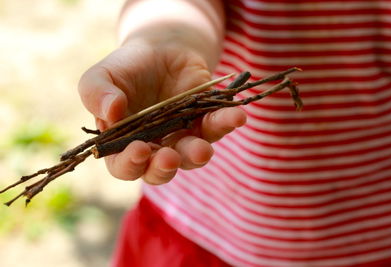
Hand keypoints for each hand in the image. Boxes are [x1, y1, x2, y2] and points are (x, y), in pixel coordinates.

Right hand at [78, 40, 245, 183]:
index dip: (130, 164)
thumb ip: (96, 94)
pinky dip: (225, 123)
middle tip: (170, 158)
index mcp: (123, 144)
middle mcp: (154, 147)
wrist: (159, 49)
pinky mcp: (204, 122)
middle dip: (164, 168)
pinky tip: (236, 116)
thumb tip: (110, 112)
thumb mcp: (101, 76)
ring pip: (191, 155)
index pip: (124, 166)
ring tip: (203, 149)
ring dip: (198, 154)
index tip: (138, 150)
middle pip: (160, 170)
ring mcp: (181, 137)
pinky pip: (216, 127)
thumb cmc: (126, 68)